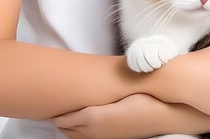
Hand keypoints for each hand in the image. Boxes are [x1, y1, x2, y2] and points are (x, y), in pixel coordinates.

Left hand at [49, 93, 164, 138]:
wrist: (161, 116)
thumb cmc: (141, 100)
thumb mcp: (118, 90)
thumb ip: (99, 87)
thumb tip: (82, 77)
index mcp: (93, 118)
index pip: (66, 118)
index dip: (57, 112)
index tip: (48, 103)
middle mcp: (95, 132)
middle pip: (68, 130)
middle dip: (59, 120)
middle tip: (52, 109)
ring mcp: (103, 138)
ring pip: (77, 137)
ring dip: (68, 128)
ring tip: (63, 116)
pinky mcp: (112, 138)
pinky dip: (79, 133)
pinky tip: (82, 124)